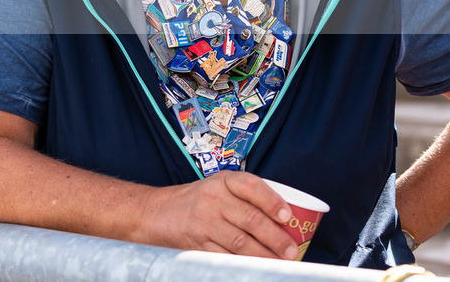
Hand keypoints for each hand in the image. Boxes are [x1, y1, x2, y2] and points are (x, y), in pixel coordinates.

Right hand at [135, 172, 298, 258]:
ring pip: (240, 242)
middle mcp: (213, 199)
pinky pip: (225, 257)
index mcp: (223, 181)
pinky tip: (256, 268)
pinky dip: (243, 264)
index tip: (288, 216)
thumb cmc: (199, 199)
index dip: (272, 201)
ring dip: (263, 255)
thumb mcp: (220, 187)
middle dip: (275, 237)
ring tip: (279, 262)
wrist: (158, 212)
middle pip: (250, 219)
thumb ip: (246, 197)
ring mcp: (204, 223)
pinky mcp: (197, 245)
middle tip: (291, 249)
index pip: (252, 187)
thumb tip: (285, 218)